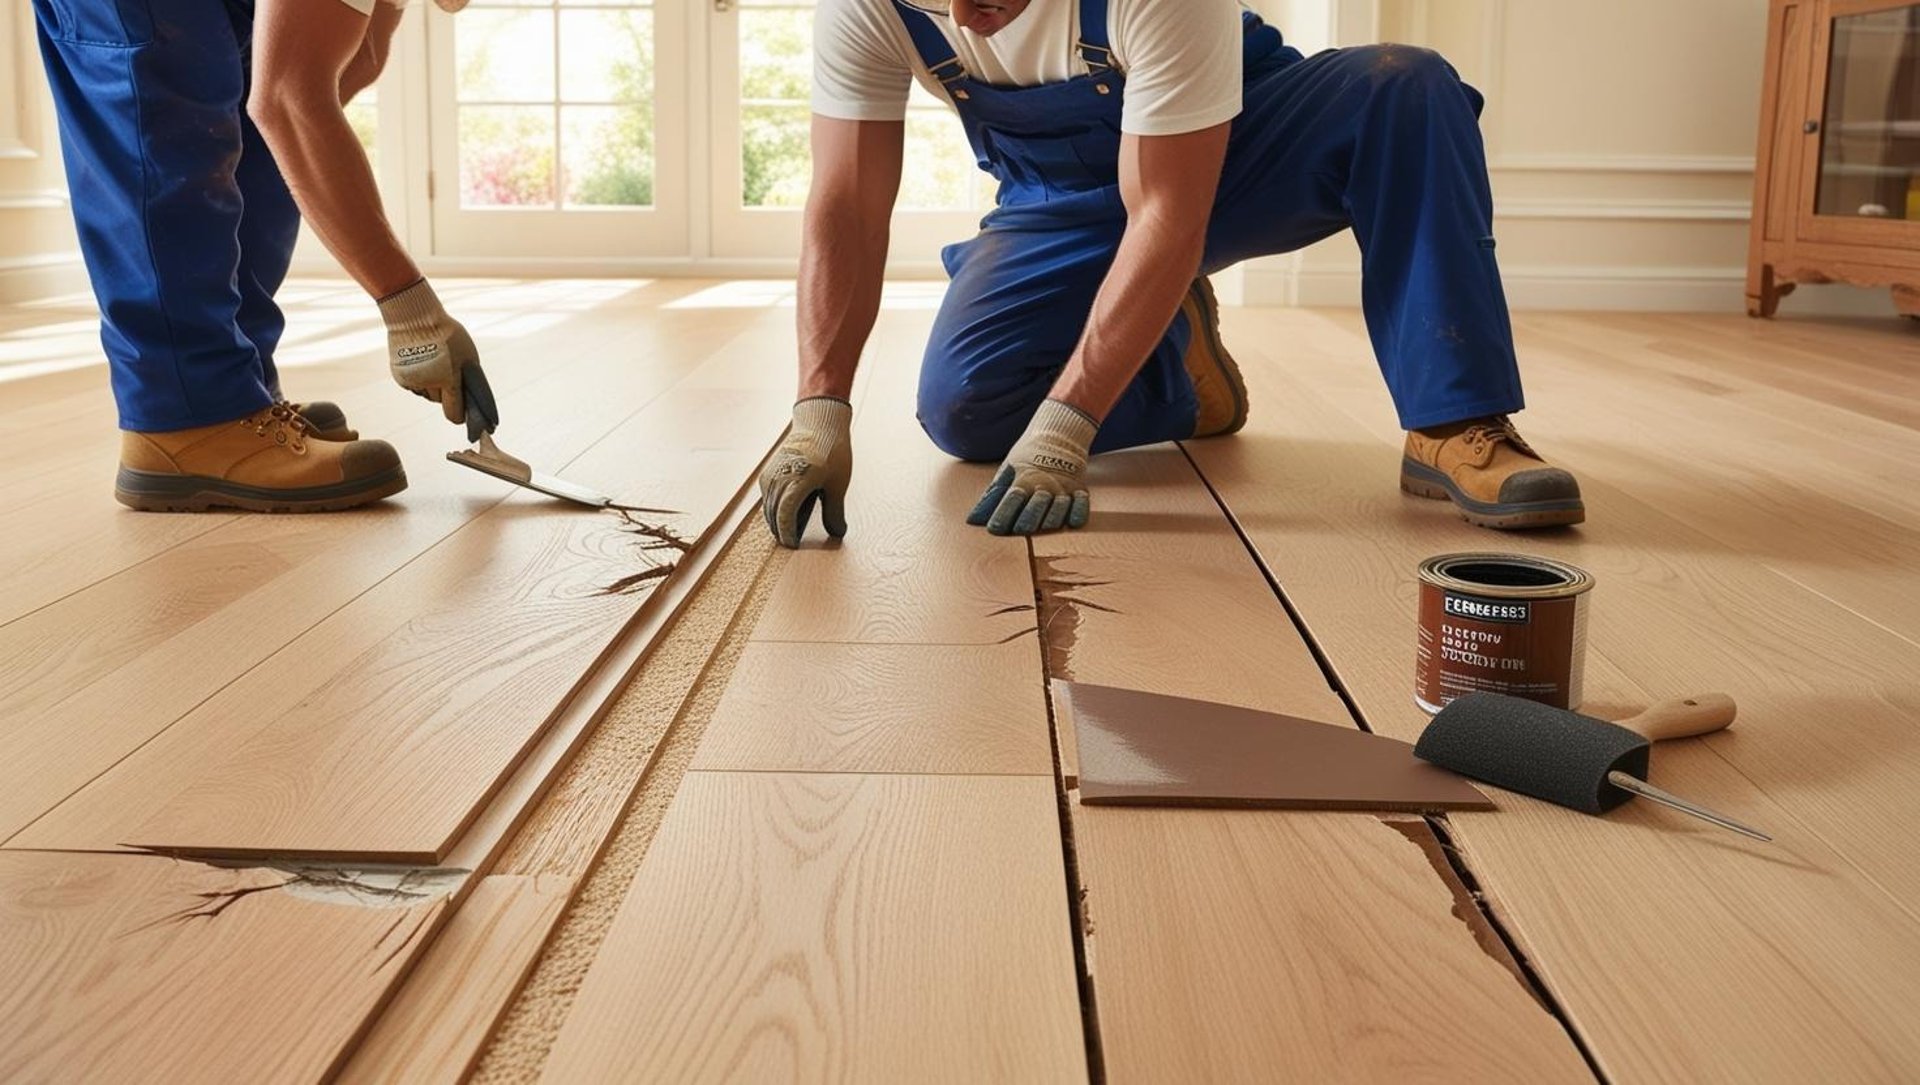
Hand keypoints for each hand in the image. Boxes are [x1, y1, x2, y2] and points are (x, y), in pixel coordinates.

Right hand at [380, 278, 500, 443]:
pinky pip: (414, 386)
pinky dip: (418, 378)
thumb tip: (475, 400)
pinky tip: (421, 362)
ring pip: (427, 394)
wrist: (414, 317)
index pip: (454, 413)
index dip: (460, 415)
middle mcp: (429, 384)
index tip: (464, 415)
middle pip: (440, 400)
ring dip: (431, 385)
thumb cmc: (447, 334)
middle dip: (446, 391)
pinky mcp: (400, 377)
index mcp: (448, 380)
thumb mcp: (469, 355)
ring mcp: (412, 382)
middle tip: (447, 371)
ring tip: (434, 362)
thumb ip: (471, 379)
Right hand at [761, 397, 852, 548]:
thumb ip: (834, 511)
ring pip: (769, 507)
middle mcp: (778, 480)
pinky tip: (788, 514)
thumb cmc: (831, 451)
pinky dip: (776, 509)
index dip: (788, 535)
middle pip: (774, 516)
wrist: (819, 422)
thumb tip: (837, 533)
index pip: (785, 518)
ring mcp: (771, 475)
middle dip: (782, 532)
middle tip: (794, 544)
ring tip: (791, 532)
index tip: (794, 546)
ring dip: (778, 521)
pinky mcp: (769, 472)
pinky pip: (768, 497)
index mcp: (796, 483)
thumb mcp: (838, 484)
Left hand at [967, 399, 1096, 534]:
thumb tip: (972, 519)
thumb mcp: (1007, 470)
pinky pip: (1082, 503)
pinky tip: (1073, 523)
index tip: (994, 529)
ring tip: (1045, 528)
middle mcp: (1044, 485)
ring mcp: (1063, 487)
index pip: (1011, 499)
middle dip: (1027, 519)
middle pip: (1036, 505)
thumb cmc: (1028, 458)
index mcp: (1023, 479)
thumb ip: (992, 496)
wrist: (1058, 436)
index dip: (1002, 514)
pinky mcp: (1079, 489)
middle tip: (1020, 531)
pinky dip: (1079, 512)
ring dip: (1052, 518)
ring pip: (1059, 507)